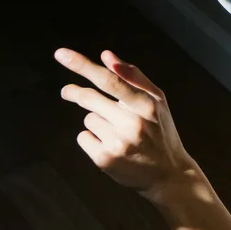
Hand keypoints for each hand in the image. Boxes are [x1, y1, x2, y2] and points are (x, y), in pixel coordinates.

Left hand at [55, 48, 195, 198]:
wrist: (169, 175)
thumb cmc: (161, 131)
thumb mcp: (157, 102)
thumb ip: (133, 77)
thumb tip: (105, 55)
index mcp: (146, 106)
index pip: (110, 81)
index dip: (84, 66)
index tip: (61, 54)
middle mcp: (132, 124)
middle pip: (89, 98)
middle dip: (75, 93)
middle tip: (68, 92)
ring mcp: (118, 143)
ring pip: (88, 119)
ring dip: (96, 121)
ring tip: (117, 134)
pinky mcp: (105, 160)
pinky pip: (84, 137)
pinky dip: (92, 139)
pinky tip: (111, 146)